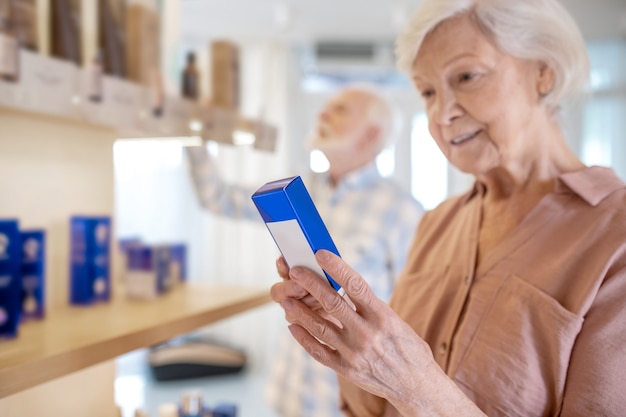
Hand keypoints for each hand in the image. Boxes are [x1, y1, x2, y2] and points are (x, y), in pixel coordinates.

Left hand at [272, 250, 483, 415]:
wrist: (417, 385)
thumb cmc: (408, 348)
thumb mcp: (396, 321)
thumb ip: (371, 307)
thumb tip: (345, 287)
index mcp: (383, 317)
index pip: (356, 285)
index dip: (337, 268)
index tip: (321, 253)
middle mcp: (368, 334)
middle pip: (332, 303)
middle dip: (311, 284)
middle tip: (295, 270)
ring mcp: (355, 353)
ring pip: (321, 327)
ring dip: (300, 312)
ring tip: (286, 300)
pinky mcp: (347, 370)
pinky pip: (320, 352)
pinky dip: (304, 339)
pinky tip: (293, 327)